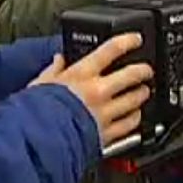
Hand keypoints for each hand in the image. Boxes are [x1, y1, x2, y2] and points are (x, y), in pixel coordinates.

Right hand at [31, 33, 151, 146]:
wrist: (37, 144)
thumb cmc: (35, 113)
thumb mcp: (40, 84)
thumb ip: (52, 70)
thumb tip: (58, 60)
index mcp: (82, 75)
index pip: (111, 49)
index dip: (128, 41)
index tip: (135, 39)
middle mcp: (98, 91)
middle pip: (132, 74)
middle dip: (144, 70)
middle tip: (146, 70)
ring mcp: (105, 113)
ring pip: (135, 100)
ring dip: (141, 94)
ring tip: (143, 91)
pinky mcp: (107, 134)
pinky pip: (130, 125)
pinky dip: (135, 119)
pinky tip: (135, 116)